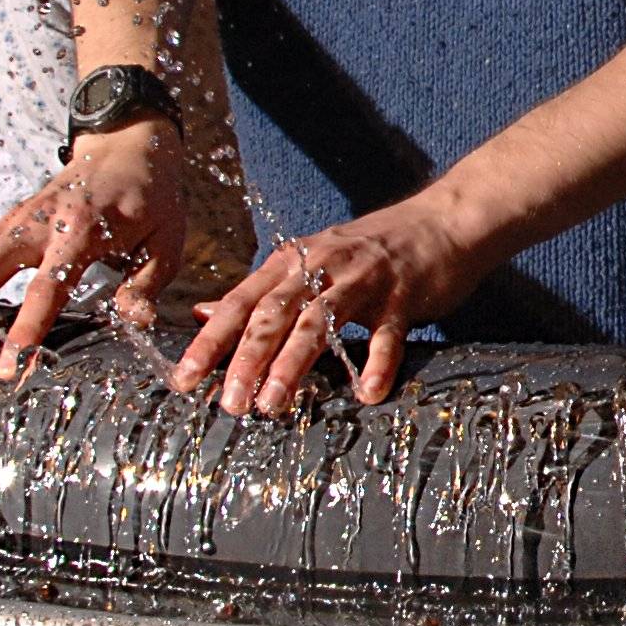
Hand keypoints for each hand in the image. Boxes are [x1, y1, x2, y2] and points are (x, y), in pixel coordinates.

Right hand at [0, 119, 184, 381]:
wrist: (127, 143)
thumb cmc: (150, 197)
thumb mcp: (167, 239)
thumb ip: (147, 284)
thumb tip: (133, 322)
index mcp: (81, 230)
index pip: (47, 285)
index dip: (26, 328)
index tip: (9, 369)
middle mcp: (37, 223)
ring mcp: (14, 220)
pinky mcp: (4, 223)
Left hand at [176, 197, 500, 413]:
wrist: (441, 221)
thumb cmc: (369, 251)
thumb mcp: (308, 262)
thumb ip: (260, 292)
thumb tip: (205, 314)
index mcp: (291, 262)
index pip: (241, 302)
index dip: (211, 341)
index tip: (184, 380)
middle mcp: (321, 266)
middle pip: (274, 313)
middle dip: (247, 358)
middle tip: (230, 403)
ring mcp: (363, 278)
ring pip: (320, 321)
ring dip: (293, 363)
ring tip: (274, 404)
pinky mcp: (403, 293)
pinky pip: (387, 332)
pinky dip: (377, 362)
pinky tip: (367, 393)